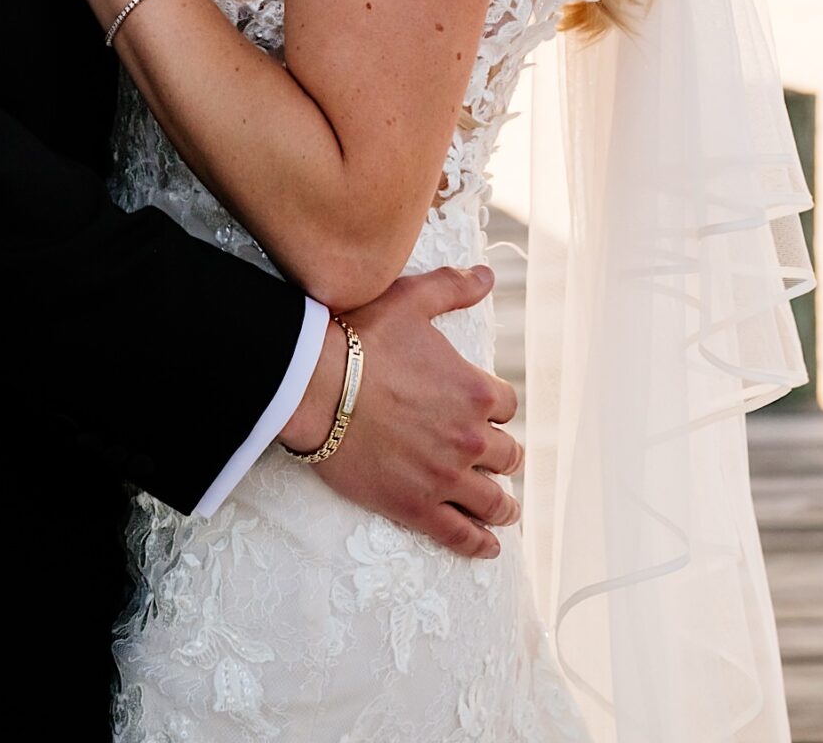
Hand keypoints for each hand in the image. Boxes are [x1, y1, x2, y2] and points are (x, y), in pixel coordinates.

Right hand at [283, 266, 521, 558]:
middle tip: (493, 459)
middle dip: (502, 455)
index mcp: (473, 390)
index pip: (506, 405)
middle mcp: (469, 438)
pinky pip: (461, 536)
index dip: (494, 407)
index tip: (484, 411)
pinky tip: (488, 546)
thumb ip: (453, 288)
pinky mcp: (417, 507)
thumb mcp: (411, 300)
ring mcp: (445, 477)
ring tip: (502, 509)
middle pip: (507, 455)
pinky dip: (479, 544)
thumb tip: (487, 276)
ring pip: (494, 501)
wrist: (316, 387)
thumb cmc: (360, 339)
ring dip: (502, 505)